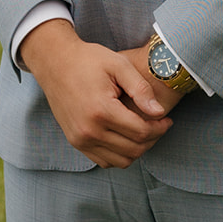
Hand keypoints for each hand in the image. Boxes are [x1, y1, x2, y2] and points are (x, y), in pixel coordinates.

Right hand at [20, 20, 173, 168]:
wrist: (55, 62)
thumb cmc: (89, 60)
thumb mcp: (118, 65)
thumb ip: (141, 89)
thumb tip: (160, 112)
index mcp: (101, 110)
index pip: (141, 132)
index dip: (160, 128)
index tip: (167, 118)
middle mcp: (89, 131)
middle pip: (134, 149)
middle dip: (153, 138)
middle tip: (159, 124)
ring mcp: (80, 140)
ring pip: (121, 161)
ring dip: (138, 149)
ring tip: (144, 130)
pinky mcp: (76, 142)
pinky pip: (105, 161)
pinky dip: (120, 154)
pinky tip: (125, 136)